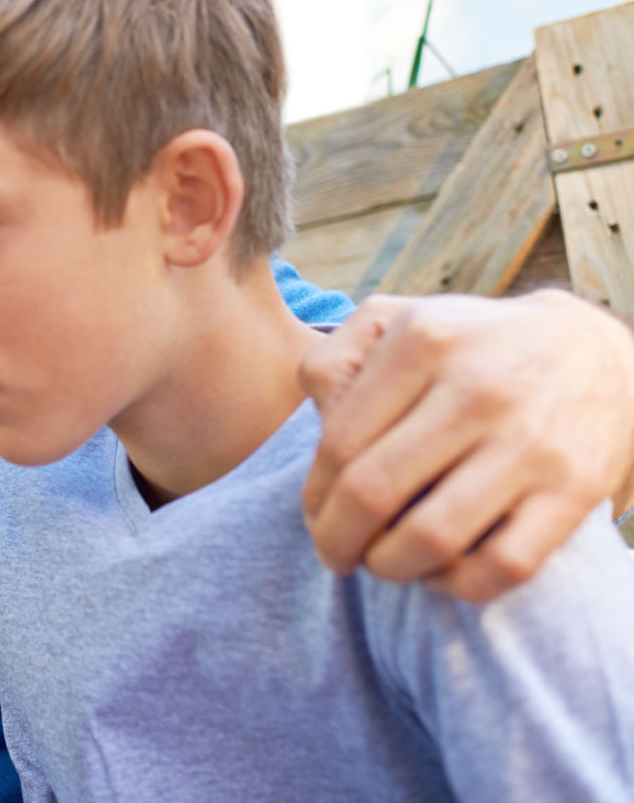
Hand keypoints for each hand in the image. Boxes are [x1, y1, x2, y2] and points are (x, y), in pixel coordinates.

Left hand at [300, 290, 633, 602]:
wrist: (590, 352)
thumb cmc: (467, 348)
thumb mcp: (395, 320)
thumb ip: (335, 358)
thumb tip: (318, 419)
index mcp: (423, 343)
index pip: (340, 443)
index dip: (315, 496)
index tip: (316, 515)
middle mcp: (476, 390)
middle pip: (374, 493)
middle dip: (337, 539)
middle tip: (335, 553)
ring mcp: (529, 442)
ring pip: (431, 537)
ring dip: (390, 567)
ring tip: (382, 563)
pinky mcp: (573, 489)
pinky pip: (502, 565)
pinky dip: (458, 585)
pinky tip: (442, 572)